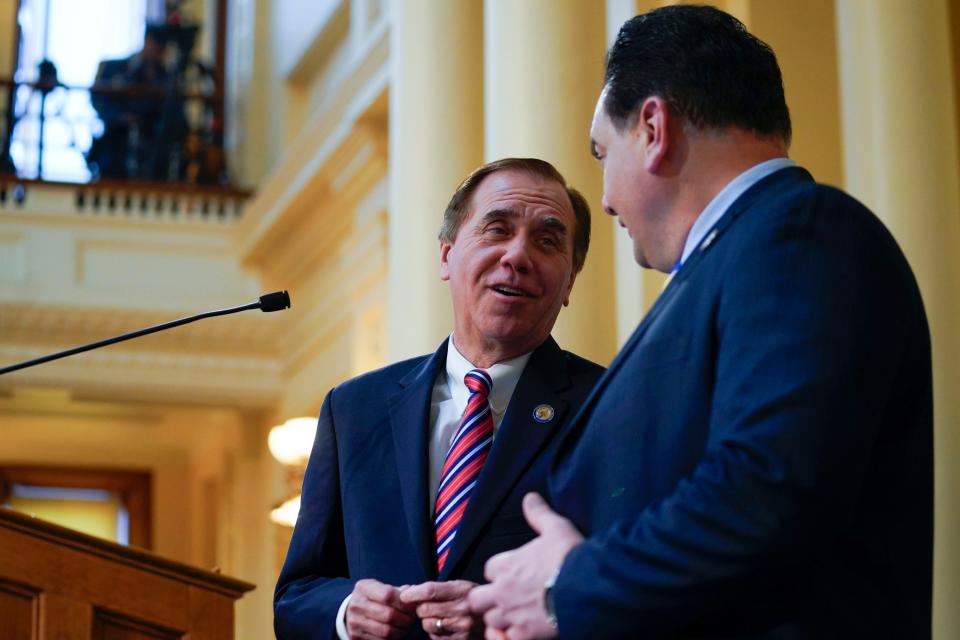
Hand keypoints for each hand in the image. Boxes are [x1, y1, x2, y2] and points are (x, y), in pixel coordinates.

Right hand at [345, 579, 416, 638]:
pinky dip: (393, 638)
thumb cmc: (373, 597)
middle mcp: (356, 604)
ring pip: (386, 630)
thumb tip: (414, 591)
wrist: (352, 611)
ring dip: (401, 630)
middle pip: (388, 614)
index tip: (412, 606)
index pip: (388, 595)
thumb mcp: (381, 588)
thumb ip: (397, 590)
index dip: (404, 602)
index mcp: (363, 588)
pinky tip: (397, 632)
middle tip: (412, 618)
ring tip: (406, 626)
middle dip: (405, 618)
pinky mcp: (356, 636)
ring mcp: (355, 622)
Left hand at [401, 580, 482, 639]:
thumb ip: (437, 589)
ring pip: (427, 624)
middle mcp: (463, 609)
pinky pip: (434, 637)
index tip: (404, 595)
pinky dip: (435, 632)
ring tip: (439, 617)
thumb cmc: (471, 600)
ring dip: (427, 621)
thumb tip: (408, 592)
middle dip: (421, 608)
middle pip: (425, 609)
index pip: (430, 591)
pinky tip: (445, 627)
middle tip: (427, 606)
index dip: (413, 593)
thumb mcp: (460, 587)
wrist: (494, 618)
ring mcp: (462, 627)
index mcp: (462, 590)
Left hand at [468, 493, 583, 639]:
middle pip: (478, 599)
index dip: (499, 572)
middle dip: (489, 599)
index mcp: (506, 565)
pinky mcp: (524, 635)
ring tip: (517, 616)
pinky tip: (526, 631)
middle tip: (506, 599)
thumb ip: (538, 514)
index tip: (512, 574)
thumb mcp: (555, 527)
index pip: (489, 569)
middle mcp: (502, 591)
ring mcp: (511, 615)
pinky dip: (514, 636)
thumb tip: (529, 497)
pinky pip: (507, 639)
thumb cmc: (570, 556)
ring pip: (491, 620)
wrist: (587, 587)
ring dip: (501, 619)